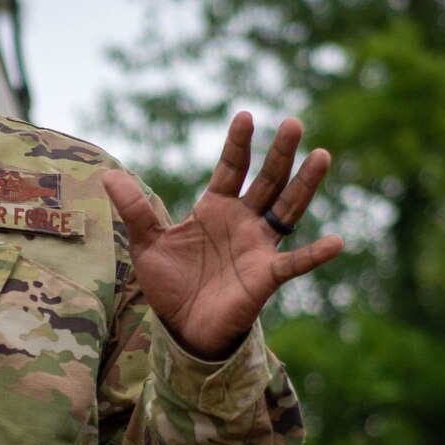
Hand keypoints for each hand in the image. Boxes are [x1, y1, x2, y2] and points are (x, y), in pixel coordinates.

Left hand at [101, 113, 343, 359]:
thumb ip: (135, 210)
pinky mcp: (266, 276)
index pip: (231, 168)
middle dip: (280, 153)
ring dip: (305, 184)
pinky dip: (315, 254)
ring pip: (288, 210)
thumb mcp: (147, 243)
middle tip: (294, 123)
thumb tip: (106, 175)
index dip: (239, 144)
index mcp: (216, 207)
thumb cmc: (170, 284)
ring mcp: (258, 247)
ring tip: (322, 155)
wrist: (182, 328)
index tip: (246, 116)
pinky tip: (337, 242)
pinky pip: (295, 263)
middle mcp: (243, 221)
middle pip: (267, 180)